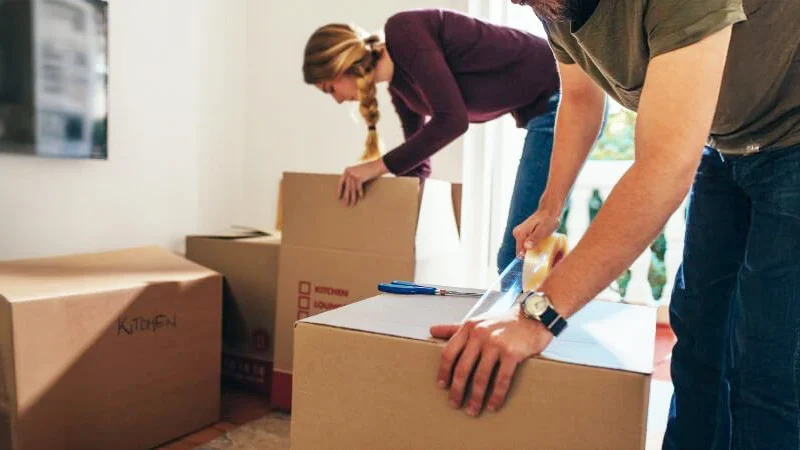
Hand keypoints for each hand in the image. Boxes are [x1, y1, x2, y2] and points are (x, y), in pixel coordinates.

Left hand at [338, 158, 387, 205]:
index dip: (339, 190)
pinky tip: (361, 197)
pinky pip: (358, 188)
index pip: (341, 182)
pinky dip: (360, 193)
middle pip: (347, 187)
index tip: (339, 197)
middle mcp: (349, 172)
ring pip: (352, 189)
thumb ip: (352, 178)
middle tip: (346, 204)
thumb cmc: (369, 169)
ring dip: (353, 197)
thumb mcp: (358, 171)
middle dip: (346, 196)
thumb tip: (348, 189)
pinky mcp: (359, 177)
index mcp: (347, 170)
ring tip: (352, 204)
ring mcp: (354, 174)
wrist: (377, 165)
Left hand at [430, 306, 552, 416]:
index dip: (444, 371)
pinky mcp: (512, 353)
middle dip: (457, 389)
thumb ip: (454, 328)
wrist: (533, 316)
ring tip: (473, 410)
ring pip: (481, 377)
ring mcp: (496, 344)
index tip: (442, 386)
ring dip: (475, 397)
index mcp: (468, 327)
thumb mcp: (477, 321)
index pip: (449, 352)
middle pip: (462, 368)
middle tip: (455, 403)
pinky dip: (496, 395)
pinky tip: (493, 405)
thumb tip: (431, 330)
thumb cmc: (503, 321)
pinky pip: (501, 379)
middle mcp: (480, 334)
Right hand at [512, 203, 561, 255]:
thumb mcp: (543, 230)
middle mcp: (517, 233)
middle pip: (522, 251)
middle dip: (531, 254)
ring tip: (542, 246)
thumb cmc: (548, 220)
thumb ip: (534, 238)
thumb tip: (527, 247)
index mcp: (520, 233)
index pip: (520, 252)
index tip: (538, 258)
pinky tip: (540, 244)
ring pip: (524, 248)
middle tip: (543, 251)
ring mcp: (519, 233)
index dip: (529, 257)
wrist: (550, 211)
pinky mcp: (523, 234)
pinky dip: (532, 247)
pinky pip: (526, 244)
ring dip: (532, 250)